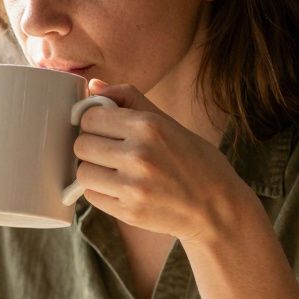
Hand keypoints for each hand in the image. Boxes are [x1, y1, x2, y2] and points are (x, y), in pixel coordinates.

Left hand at [72, 79, 250, 243]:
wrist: (216, 209)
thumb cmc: (195, 162)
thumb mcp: (169, 123)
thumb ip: (130, 101)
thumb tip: (93, 86)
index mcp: (149, 126)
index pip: (89, 117)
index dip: (93, 123)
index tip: (104, 130)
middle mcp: (139, 154)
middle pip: (81, 145)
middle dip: (91, 147)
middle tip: (109, 152)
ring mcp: (133, 186)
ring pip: (82, 173)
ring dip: (93, 171)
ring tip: (114, 172)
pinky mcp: (129, 212)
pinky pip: (92, 196)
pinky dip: (101, 192)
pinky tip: (121, 189)